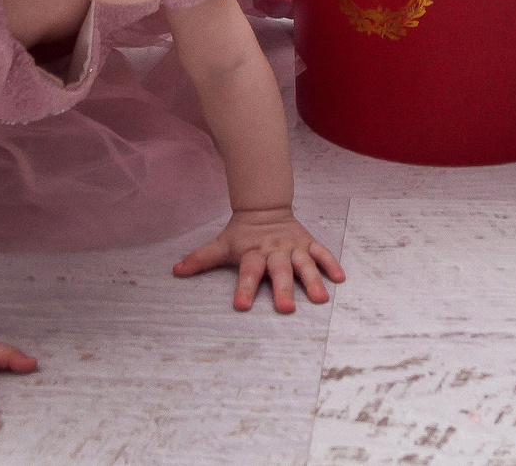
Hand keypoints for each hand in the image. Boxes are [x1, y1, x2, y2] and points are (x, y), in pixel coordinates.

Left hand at [172, 206, 345, 313]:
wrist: (265, 206)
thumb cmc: (242, 233)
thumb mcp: (221, 244)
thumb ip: (200, 259)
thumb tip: (176, 271)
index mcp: (253, 253)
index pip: (248, 271)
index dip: (244, 287)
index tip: (241, 305)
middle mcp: (274, 251)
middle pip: (279, 270)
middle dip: (283, 289)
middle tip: (286, 309)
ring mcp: (293, 247)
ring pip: (304, 264)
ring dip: (312, 280)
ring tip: (320, 299)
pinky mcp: (307, 243)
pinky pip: (321, 253)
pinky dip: (330, 264)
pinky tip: (339, 278)